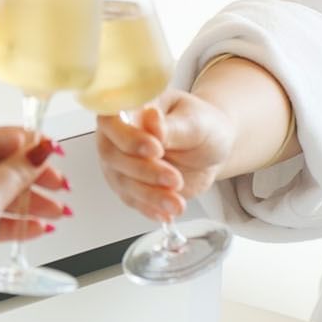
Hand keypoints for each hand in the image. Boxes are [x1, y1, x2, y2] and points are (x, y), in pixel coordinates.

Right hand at [96, 90, 233, 222]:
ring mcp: (121, 163)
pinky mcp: (131, 186)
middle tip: (174, 179)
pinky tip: (166, 214)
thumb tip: (152, 119)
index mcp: (129, 108)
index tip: (156, 148)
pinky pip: (134, 201)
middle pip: (113, 156)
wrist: (210, 149)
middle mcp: (118, 136)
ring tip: (177, 203)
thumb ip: (171, 126)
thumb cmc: (201, 125)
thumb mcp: (195, 122)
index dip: (128, 137)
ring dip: (149, 195)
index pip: (111, 121)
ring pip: (123, 182)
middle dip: (144, 171)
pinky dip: (150, 209)